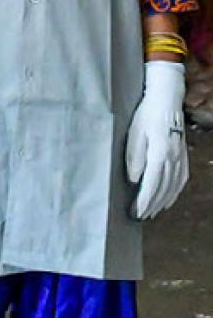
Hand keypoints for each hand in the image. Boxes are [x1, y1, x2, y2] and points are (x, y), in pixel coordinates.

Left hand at [126, 60, 187, 219]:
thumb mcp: (134, 134)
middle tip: (140, 217)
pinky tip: (168, 198)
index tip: (136, 212)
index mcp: (160, 154)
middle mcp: (173, 159)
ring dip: (163, 201)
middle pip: (163, 189)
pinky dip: (174, 192)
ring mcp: (181, 158)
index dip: (144, 201)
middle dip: (152, 205)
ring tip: (152, 212)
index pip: (151, 184)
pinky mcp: (183, 156)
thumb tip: (135, 180)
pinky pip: (180, 180)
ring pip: (173, 187)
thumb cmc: (146, 115)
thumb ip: (134, 158)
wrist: (166, 100)